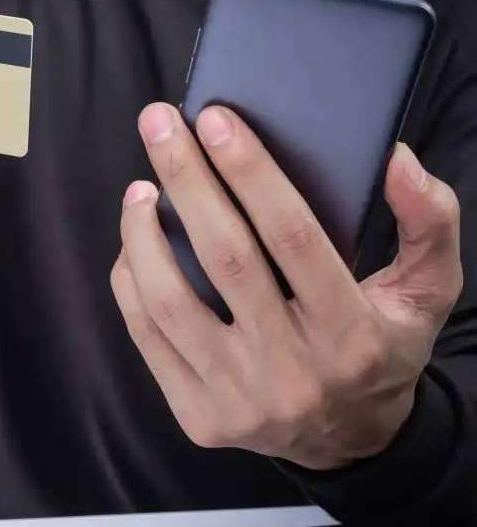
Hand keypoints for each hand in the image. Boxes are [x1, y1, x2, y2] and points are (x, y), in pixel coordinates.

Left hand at [110, 102, 462, 469]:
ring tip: (140, 185)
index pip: (292, 236)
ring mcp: (240, 400)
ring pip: (169, 301)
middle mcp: (294, 372)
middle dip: (185, 179)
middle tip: (159, 123)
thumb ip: (428, 221)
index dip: (249, 172)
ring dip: (141, 232)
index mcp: (353, 334)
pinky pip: (147, 336)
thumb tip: (396, 157)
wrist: (349, 441)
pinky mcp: (199, 418)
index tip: (215, 119)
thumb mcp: (427, 290)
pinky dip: (132, 279)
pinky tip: (133, 240)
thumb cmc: (382, 346)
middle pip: (224, 257)